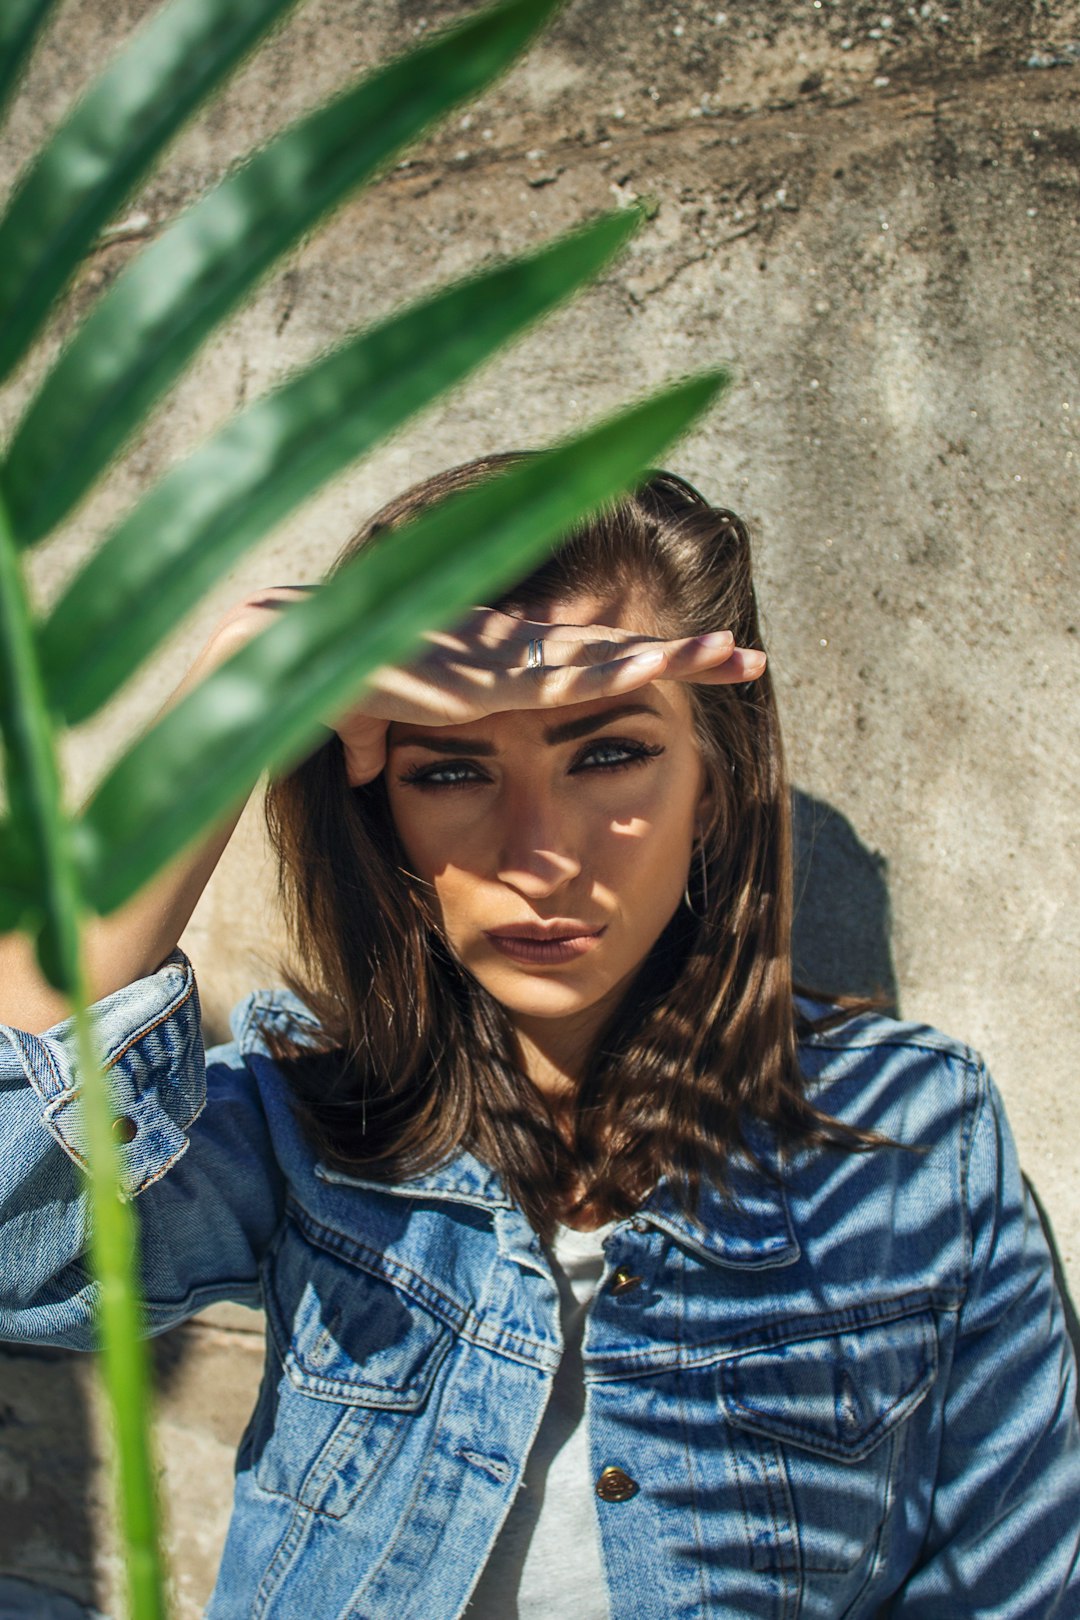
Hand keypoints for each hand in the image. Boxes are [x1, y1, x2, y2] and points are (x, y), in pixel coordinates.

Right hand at [328, 605, 766, 786]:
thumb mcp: (373, 721)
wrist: (313, 661)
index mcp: (502, 661)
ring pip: (622, 657)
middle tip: (747, 657)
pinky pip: (590, 674)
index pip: (586, 660)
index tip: (687, 663)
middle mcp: (524, 652)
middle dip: (686, 654)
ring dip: (683, 656)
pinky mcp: (513, 676)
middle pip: (623, 652)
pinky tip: (686, 663)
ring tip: (744, 655)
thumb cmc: (342, 681)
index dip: (638, 660)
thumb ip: (377, 745)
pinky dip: (641, 665)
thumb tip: (361, 774)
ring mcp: (523, 661)